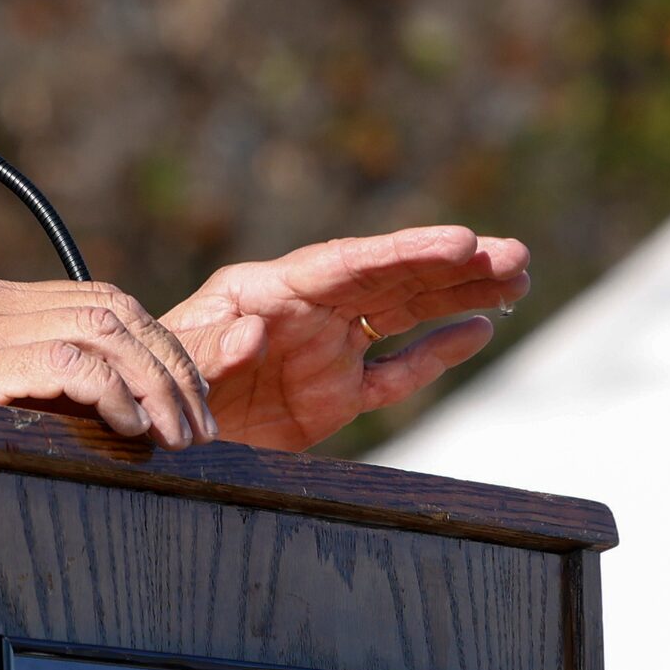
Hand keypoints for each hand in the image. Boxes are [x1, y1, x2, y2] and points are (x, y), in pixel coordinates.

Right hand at [0, 276, 215, 450]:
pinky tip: (130, 428)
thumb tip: (80, 420)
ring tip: (179, 435)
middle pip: (114, 305)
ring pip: (105, 326)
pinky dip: (115, 391)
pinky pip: (69, 360)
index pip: (98, 298)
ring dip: (157, 381)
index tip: (185, 395)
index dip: (156, 341)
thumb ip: (3, 382)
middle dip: (172, 361)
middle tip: (199, 423)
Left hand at [159, 225, 530, 450]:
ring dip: (459, 295)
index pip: (349, 264)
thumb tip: (255, 332)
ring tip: (518, 277)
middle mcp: (304, 311)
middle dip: (452, 265)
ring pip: (403, 316)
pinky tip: (480, 328)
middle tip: (514, 254)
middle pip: (389, 280)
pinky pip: (394, 371)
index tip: (461, 240)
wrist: (151, 429)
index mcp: (268, 289)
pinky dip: (437, 352)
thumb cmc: (153, 380)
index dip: (406, 252)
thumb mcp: (175, 358)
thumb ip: (213, 345)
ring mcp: (323, 352)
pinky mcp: (332, 397)